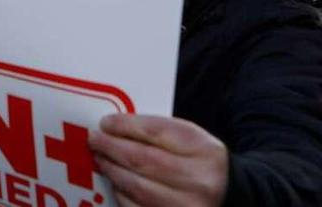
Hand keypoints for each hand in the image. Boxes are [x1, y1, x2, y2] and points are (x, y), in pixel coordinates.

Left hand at [88, 114, 227, 206]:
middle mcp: (199, 181)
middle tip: (94, 140)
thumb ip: (156, 131)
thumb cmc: (199, 161)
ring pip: (138, 187)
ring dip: (113, 170)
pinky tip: (116, 182)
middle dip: (112, 148)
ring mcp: (187, 206)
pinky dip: (122, 193)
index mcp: (203, 150)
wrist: (227, 195)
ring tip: (101, 159)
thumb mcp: (189, 138)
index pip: (157, 131)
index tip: (105, 123)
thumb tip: (113, 128)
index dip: (126, 126)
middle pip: (144, 160)